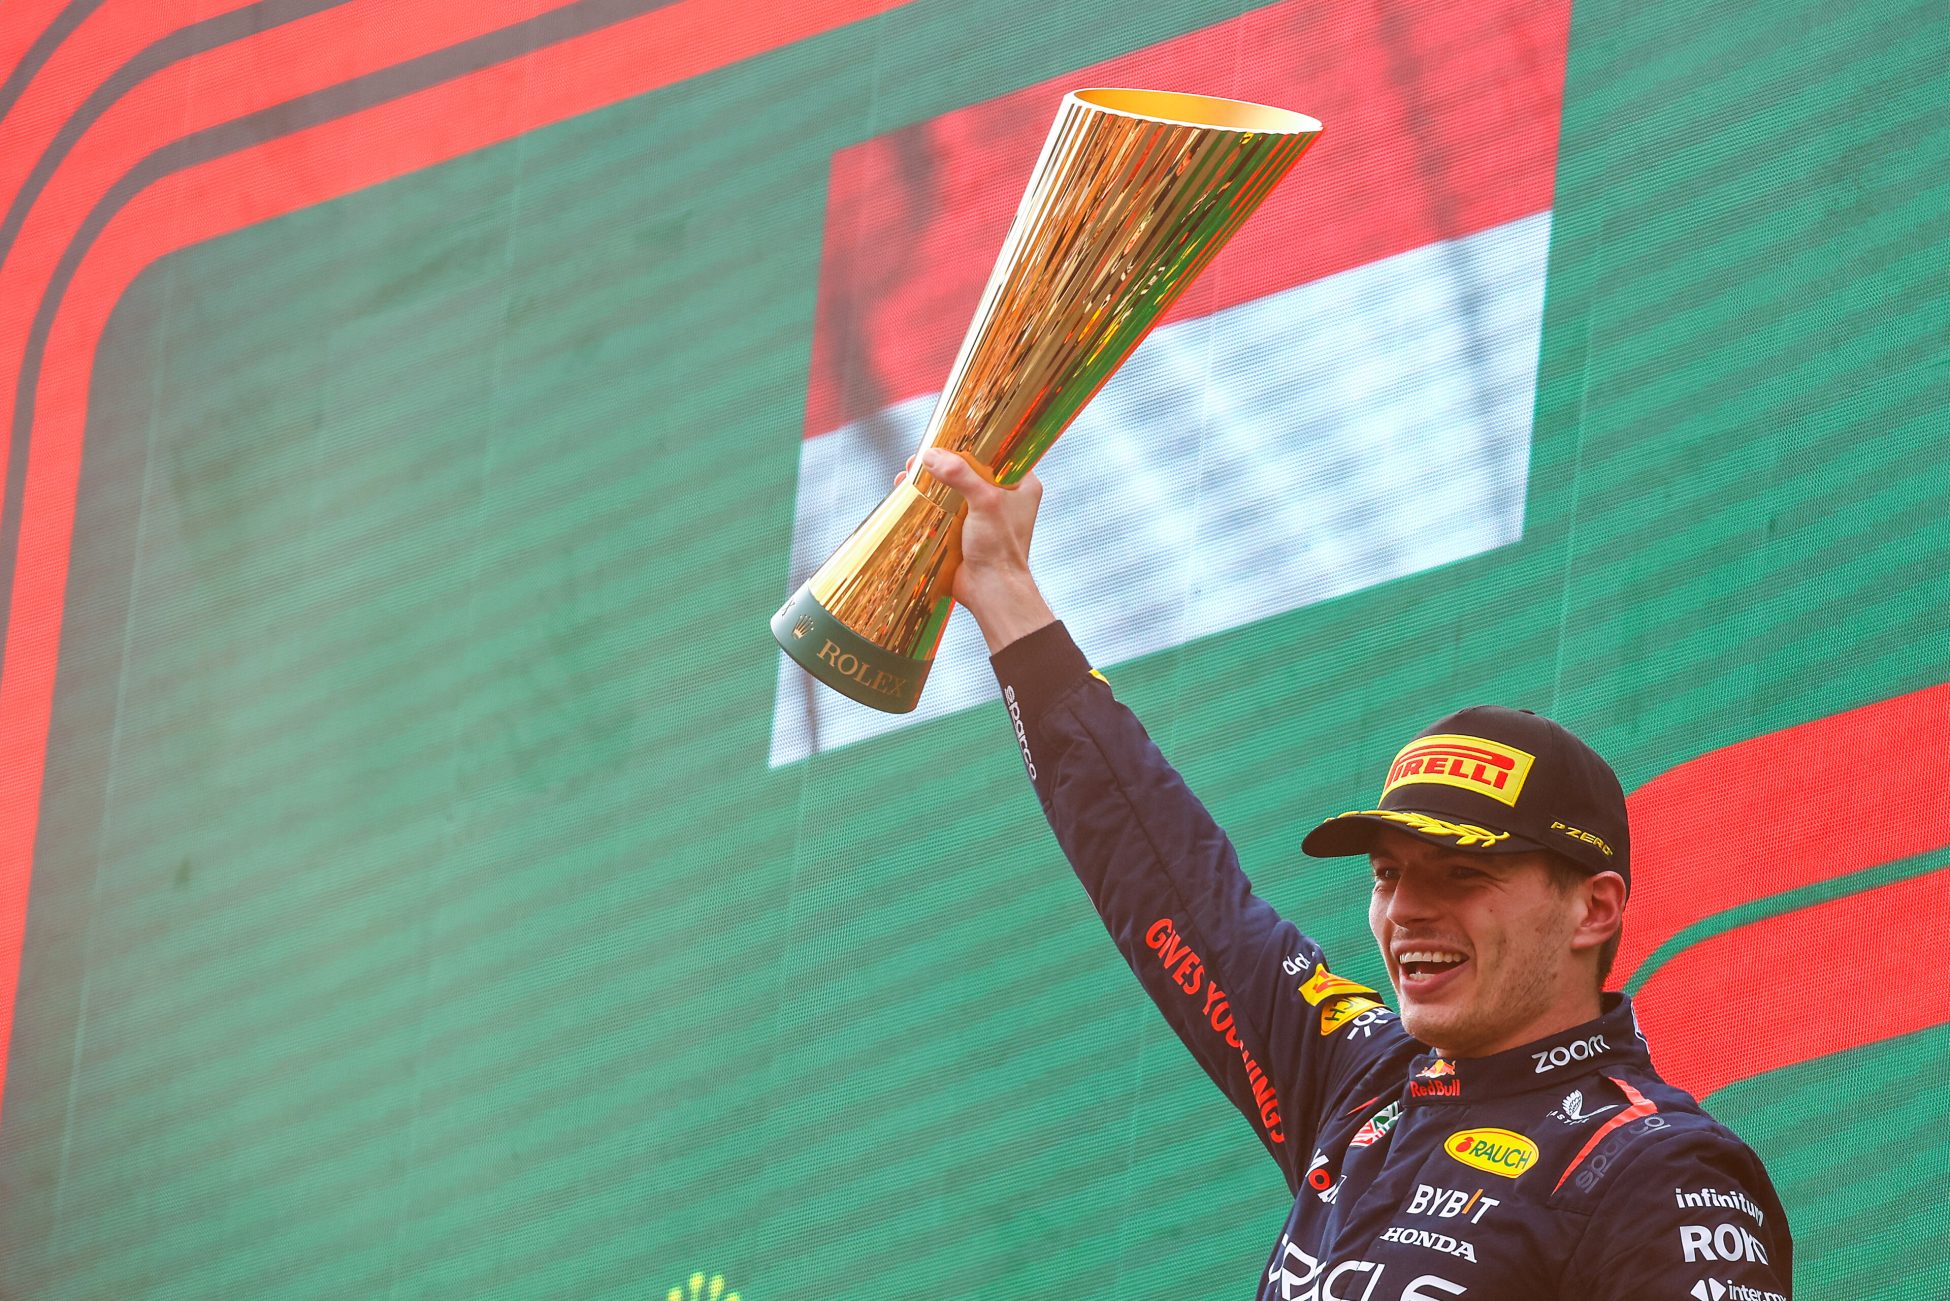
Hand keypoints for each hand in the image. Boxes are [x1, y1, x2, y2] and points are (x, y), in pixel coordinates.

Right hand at [899, 449, 1055, 652]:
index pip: (996, 453)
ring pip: (954, 489)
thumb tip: (930, 455)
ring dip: (930, 482)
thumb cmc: (1000, 548)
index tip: (945, 437)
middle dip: (942, 463)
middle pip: (969, 470)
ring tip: (907, 475)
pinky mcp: (965, 532)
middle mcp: (1004, 498)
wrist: (992, 592)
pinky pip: (944, 510)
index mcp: (1022, 485)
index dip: (970, 444)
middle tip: (919, 458)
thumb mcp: (984, 502)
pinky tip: (907, 495)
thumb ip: (960, 474)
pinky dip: (927, 503)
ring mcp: (983, 515)